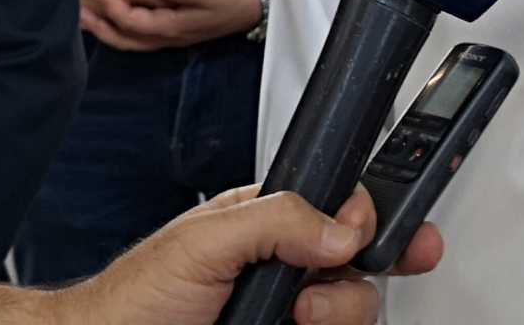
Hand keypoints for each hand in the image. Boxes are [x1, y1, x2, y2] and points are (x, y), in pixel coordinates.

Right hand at [66, 0, 180, 39]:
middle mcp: (122, 7)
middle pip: (156, 18)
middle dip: (176, 15)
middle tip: (198, 12)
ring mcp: (111, 17)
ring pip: (139, 31)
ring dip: (158, 28)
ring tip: (178, 25)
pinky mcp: (101, 18)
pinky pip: (122, 33)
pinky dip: (137, 33)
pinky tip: (150, 30)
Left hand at [71, 185, 441, 324]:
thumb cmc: (137, 298)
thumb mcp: (205, 240)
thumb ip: (277, 218)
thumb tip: (339, 227)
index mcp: (268, 223)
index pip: (341, 208)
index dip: (372, 219)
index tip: (386, 235)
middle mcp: (285, 269)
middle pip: (361, 264)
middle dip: (369, 271)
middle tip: (359, 280)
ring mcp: (286, 313)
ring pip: (354, 310)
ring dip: (338, 313)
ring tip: (295, 318)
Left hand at [84, 0, 263, 51]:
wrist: (253, 6)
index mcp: (173, 26)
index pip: (132, 21)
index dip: (111, 6)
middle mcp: (167, 36)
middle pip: (124, 37)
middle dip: (100, 24)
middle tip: (77, 6)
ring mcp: (168, 35)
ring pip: (129, 40)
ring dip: (106, 29)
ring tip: (84, 15)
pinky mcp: (171, 29)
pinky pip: (137, 35)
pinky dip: (119, 29)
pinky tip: (109, 18)